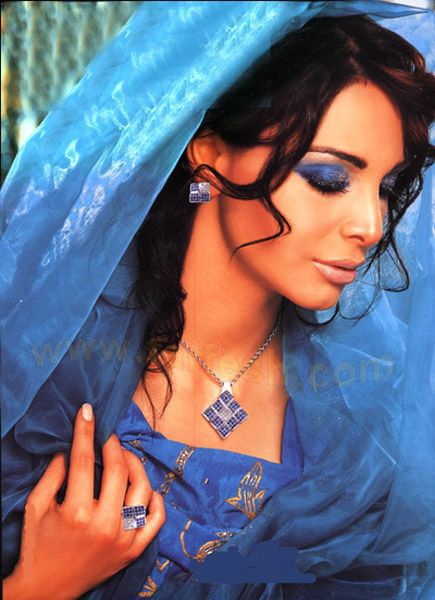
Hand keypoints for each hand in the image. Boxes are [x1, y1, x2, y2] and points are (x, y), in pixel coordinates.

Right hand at [3, 403, 164, 599]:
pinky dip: (156, 500)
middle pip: (118, 470)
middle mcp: (104, 524)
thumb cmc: (38, 545)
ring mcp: (123, 539)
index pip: (84, 460)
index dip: (85, 431)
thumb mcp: (36, 506)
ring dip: (136, 466)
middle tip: (108, 436)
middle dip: (113, 445)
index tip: (88, 411)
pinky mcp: (134, 550)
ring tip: (125, 457)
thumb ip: (52, 474)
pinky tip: (145, 488)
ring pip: (142, 489)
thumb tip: (69, 445)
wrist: (47, 590)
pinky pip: (156, 519)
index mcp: (76, 512)